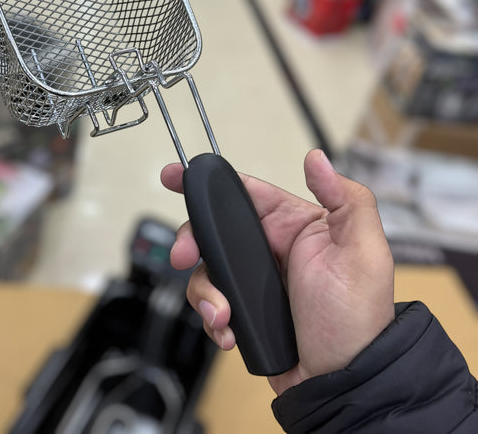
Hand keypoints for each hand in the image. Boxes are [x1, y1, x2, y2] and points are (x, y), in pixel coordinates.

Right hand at [161, 149, 394, 394]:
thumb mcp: (363, 253)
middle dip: (193, 240)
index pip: (245, 191)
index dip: (210, 181)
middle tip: (183, 256)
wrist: (343, 383)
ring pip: (207, 268)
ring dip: (205, 290)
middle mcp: (270, 247)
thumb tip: (316, 158)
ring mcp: (254, 280)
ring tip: (222, 313)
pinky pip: (210, 301)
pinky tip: (227, 329)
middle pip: (214, 229)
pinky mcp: (243, 309)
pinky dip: (211, 315)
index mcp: (294, 224)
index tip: (177, 175)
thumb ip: (346, 200)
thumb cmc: (358, 318)